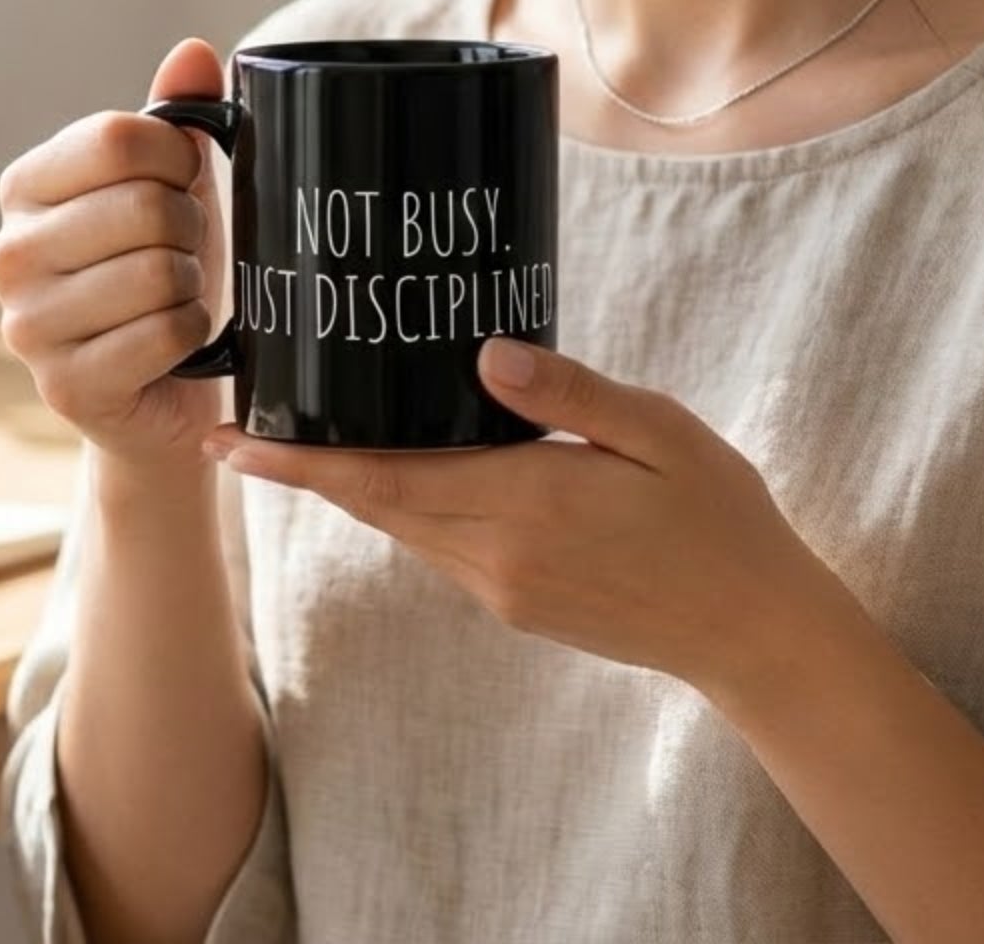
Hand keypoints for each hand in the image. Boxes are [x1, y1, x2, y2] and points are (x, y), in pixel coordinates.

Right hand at [0, 36, 231, 471]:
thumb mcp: (176, 183)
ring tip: (175, 294)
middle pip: (142, 205)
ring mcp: (26, 326)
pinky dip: (191, 333)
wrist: (167, 387)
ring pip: (156, 272)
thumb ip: (180, 113)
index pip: (118, 139)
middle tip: (184, 249)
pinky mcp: (64, 388)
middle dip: (189, 227)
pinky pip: (163, 334)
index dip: (178, 156)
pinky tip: (176, 340)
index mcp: (25, 186)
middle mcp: (8, 253)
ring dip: (191, 283)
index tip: (185, 181)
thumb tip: (193, 51)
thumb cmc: (167, 266)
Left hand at [200, 335, 820, 693]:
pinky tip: (406, 467)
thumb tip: (485, 353)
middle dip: (305, 469)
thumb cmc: (716, 515)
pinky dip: (405, 506)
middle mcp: (497, 558)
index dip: (301, 463)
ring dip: (353, 487)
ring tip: (308, 437)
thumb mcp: (656, 431)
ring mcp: (504, 590)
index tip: (230, 443)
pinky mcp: (517, 605)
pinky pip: (439, 547)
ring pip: (403, 528)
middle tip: (240, 428)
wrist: (753, 631)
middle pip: (376, 504)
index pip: (384, 479)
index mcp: (526, 506)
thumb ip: (568, 393)